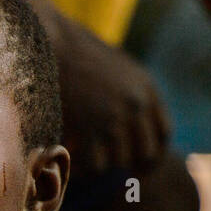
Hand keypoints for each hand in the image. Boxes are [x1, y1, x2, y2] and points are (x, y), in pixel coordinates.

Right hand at [54, 17, 170, 175]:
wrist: (47, 41)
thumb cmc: (73, 53)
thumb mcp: (114, 67)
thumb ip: (129, 93)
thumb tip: (131, 126)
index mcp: (146, 89)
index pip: (163, 134)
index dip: (153, 154)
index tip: (138, 164)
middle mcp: (136, 105)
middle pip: (145, 154)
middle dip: (128, 165)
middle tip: (109, 167)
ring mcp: (113, 118)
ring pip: (117, 162)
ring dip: (100, 164)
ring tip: (82, 159)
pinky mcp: (88, 128)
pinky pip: (93, 166)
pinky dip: (82, 169)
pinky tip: (71, 161)